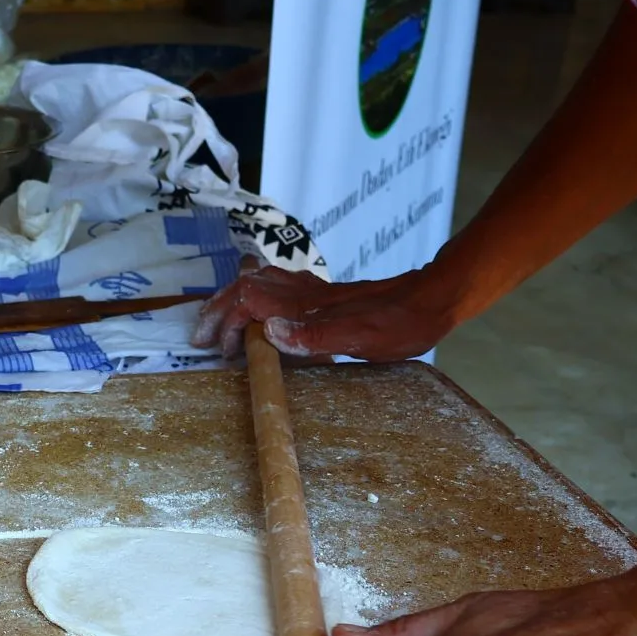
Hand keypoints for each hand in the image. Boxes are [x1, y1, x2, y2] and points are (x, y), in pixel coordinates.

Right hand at [189, 266, 465, 363]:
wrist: (434, 298)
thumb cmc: (401, 323)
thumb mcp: (362, 336)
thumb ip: (314, 336)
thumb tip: (268, 333)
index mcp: (306, 304)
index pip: (248, 302)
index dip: (228, 325)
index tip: (224, 352)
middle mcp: (303, 291)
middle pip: (244, 288)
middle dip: (218, 311)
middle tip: (202, 338)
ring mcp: (313, 289)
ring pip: (257, 282)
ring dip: (232, 300)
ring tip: (219, 323)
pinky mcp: (324, 293)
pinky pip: (276, 285)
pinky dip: (254, 293)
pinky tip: (259, 308)